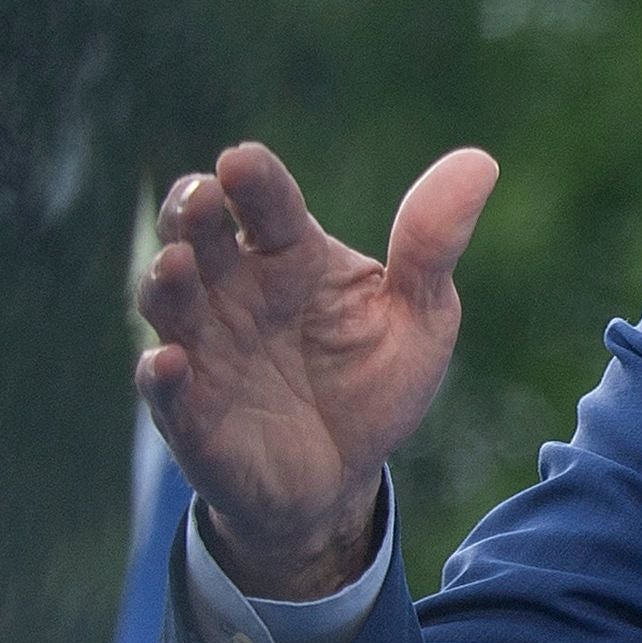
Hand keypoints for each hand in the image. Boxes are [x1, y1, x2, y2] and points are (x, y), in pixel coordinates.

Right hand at [135, 139, 497, 597]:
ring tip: (178, 263)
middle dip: (191, 211)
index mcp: (290, 254)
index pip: (268, 203)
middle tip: (202, 196)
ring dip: (166, 279)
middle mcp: (235, 288)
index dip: (253, 181)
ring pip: (167, 299)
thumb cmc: (372, 383)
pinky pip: (163, 387)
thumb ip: (432, 245)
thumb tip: (480, 161)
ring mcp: (204, 346)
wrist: (341, 480)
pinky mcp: (188, 411)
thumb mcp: (419, 317)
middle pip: (198, 233)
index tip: (243, 162)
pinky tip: (170, 362)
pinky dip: (161, 373)